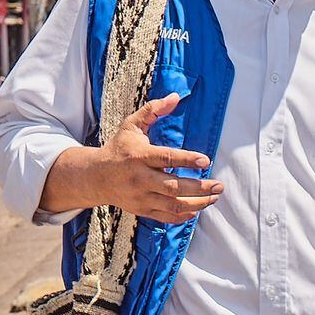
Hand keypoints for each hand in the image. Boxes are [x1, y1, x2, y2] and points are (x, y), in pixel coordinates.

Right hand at [98, 95, 223, 223]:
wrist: (96, 177)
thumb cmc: (118, 148)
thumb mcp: (131, 125)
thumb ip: (153, 110)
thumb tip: (176, 97)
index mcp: (139, 156)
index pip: (166, 159)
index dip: (187, 160)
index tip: (206, 160)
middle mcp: (140, 178)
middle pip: (173, 187)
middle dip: (200, 188)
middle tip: (219, 185)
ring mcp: (141, 196)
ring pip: (173, 204)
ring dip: (198, 203)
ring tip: (214, 197)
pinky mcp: (142, 209)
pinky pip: (166, 217)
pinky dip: (184, 215)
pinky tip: (198, 208)